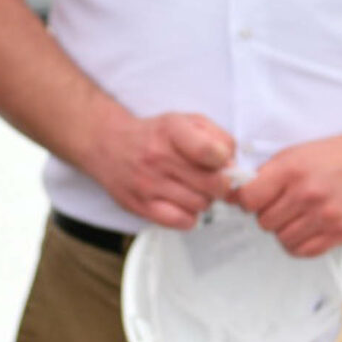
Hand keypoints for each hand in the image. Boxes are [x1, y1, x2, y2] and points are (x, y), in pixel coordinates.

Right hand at [89, 110, 234, 228]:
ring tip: (194, 189)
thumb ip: (215, 135)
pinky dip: (189, 217)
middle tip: (215, 180)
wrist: (108, 144)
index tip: (224, 161)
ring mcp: (148, 183)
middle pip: (212, 184)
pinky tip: (182, 204)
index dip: (226, 160)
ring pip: (200, 204)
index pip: (209, 151)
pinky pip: (182, 222)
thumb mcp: (185, 120)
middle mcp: (158, 157)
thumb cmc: (153, 135)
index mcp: (172, 130)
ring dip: (204, 200)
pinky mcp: (140, 206)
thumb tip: (232, 162)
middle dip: (221, 184)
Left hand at [235, 132, 341, 256]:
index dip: (249, 201)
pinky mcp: (340, 232)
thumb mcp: (295, 154)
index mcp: (292, 170)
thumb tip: (238, 196)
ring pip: (282, 239)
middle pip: (264, 222)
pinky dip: (300, 243)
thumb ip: (266, 175)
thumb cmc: (335, 156)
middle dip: (269, 215)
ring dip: (285, 230)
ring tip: (298, 216)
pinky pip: (304, 251)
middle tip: (283, 206)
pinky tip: (307, 229)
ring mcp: (325, 215)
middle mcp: (308, 193)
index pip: (249, 199)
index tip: (256, 200)